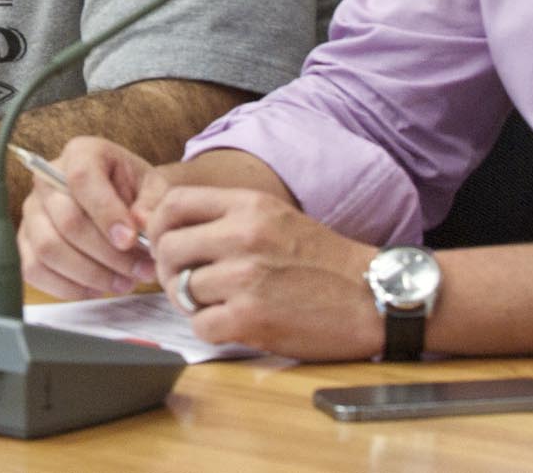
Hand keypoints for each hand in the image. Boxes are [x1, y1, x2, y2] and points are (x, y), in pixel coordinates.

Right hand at [19, 136, 157, 297]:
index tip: (131, 240)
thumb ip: (152, 203)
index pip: (82, 179)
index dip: (106, 213)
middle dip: (108, 254)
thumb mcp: (154, 188)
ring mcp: (31, 212)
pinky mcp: (25, 242)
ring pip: (48, 249)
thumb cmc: (135, 192)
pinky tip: (98, 287)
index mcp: (80, 154)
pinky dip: (69, 287)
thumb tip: (140, 225)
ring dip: (90, 274)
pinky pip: (34, 270)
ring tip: (124, 282)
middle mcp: (46, 179)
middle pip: (67, 221)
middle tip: (141, 269)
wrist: (121, 202)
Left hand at [139, 183, 380, 359]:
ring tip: (216, 304)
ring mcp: (245, 277)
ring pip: (181, 289)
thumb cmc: (324, 261)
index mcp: (248, 205)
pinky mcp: (250, 317)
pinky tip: (231, 324)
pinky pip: (200, 325)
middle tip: (187, 283)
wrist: (374, 296)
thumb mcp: (275, 217)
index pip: (173, 203)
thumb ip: (226, 218)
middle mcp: (242, 235)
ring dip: (191, 303)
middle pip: (168, 248)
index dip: (158, 226)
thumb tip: (167, 229)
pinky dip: (210, 329)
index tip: (166, 245)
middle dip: (170, 270)